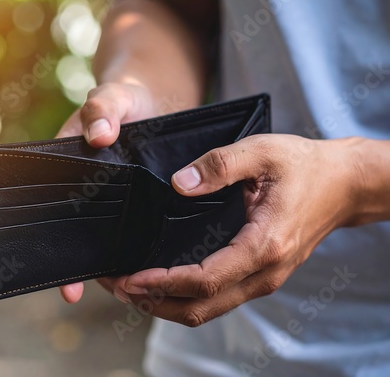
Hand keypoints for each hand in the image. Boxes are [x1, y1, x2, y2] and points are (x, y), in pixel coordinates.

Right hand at [57, 82, 158, 302]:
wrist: (157, 100)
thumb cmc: (126, 98)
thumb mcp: (112, 97)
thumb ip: (103, 109)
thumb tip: (99, 137)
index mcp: (72, 170)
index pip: (57, 218)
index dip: (59, 254)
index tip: (68, 288)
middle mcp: (92, 192)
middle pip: (85, 237)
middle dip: (90, 269)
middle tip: (108, 297)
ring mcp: (121, 200)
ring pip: (115, 240)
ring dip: (121, 265)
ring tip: (136, 290)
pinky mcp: (148, 202)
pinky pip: (145, 230)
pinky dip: (149, 247)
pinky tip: (161, 266)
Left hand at [100, 134, 362, 324]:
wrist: (345, 184)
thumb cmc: (305, 166)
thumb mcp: (262, 152)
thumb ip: (220, 165)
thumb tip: (180, 184)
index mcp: (264, 245)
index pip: (204, 279)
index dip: (162, 283)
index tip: (129, 278)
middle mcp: (264, 272)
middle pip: (201, 308)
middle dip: (154, 302)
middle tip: (117, 286)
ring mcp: (264, 278)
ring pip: (208, 310)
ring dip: (166, 304)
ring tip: (131, 288)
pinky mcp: (260, 274)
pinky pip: (218, 298)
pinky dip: (186, 297)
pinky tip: (163, 282)